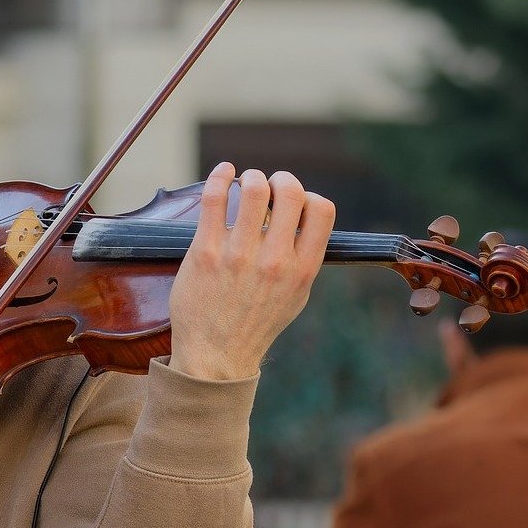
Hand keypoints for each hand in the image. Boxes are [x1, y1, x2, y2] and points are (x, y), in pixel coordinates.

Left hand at [168, 163, 334, 380]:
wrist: (215, 355)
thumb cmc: (255, 324)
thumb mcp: (295, 296)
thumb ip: (303, 259)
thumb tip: (303, 220)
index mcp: (302, 269)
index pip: (322, 210)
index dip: (310, 196)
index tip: (295, 201)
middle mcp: (274, 260)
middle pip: (290, 192)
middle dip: (282, 179)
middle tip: (271, 184)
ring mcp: (238, 255)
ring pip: (254, 190)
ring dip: (253, 177)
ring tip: (248, 182)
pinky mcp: (205, 251)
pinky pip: (215, 199)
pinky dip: (221, 177)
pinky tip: (224, 171)